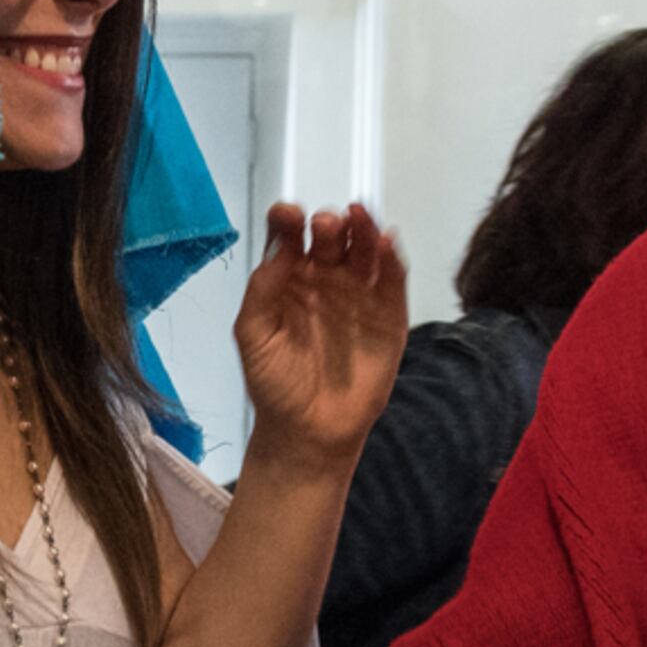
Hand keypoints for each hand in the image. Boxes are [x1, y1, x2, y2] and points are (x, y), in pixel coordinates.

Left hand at [233, 203, 406, 472]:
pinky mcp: (388, 313)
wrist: (309, 431)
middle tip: (325, 225)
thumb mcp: (254, 335)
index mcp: (288, 278)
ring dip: (363, 230)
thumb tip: (279, 249)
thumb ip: (262, 291)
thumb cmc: (275, 383)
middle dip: (328, 225)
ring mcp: (358, 293)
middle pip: (330, 238)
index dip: (288, 221)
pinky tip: (386, 243)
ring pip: (364, 250)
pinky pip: (392, 279)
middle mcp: (324, 278)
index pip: (289, 237)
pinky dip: (392, 259)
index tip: (287, 215)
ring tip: (358, 217)